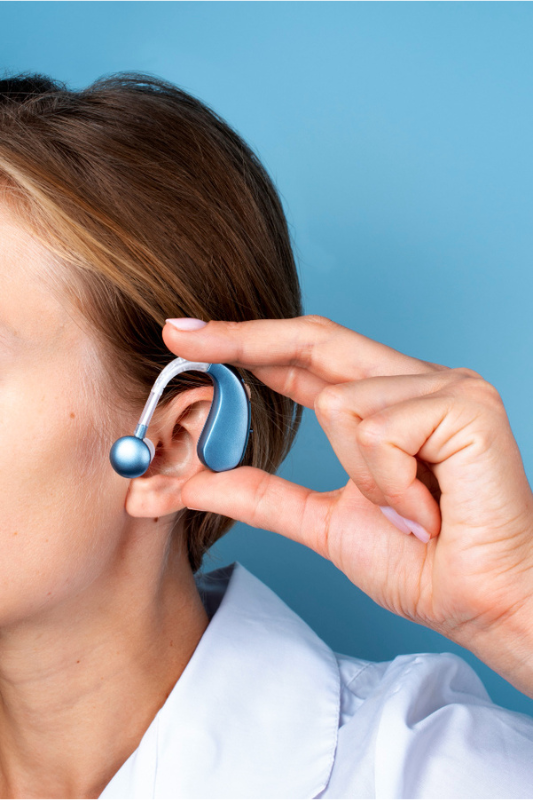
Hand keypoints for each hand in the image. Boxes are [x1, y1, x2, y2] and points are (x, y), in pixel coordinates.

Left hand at [162, 315, 532, 695]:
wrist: (480, 605)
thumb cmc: (419, 564)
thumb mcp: (319, 522)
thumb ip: (258, 494)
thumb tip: (186, 482)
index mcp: (384, 404)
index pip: (305, 358)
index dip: (246, 344)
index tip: (186, 339)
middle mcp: (414, 382)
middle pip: (315, 338)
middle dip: (243, 338)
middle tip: (180, 336)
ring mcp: (444, 386)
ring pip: (340, 402)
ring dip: (359, 475)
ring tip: (406, 510)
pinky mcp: (465, 403)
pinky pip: (378, 428)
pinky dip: (388, 481)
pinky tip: (426, 507)